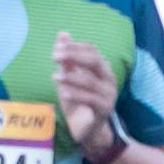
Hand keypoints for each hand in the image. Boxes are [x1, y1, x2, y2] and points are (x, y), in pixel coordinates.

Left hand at [52, 33, 121, 153]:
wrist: (89, 129)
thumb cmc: (79, 101)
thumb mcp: (69, 78)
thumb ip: (67, 59)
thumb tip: (62, 34)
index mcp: (102, 68)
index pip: (92, 50)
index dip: (75, 47)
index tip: (57, 48)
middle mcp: (108, 79)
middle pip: (95, 61)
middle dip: (74, 56)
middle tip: (55, 56)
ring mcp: (108, 94)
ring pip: (91, 81)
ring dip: (71, 77)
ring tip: (55, 77)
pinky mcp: (104, 109)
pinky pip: (91, 99)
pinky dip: (76, 94)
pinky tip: (63, 92)